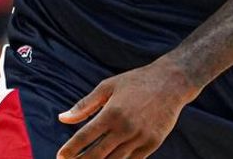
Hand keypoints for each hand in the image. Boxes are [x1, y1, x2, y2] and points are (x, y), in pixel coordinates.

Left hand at [56, 57, 200, 158]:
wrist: (172, 83)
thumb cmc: (136, 82)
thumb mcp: (108, 87)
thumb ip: (84, 105)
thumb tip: (62, 118)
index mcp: (112, 113)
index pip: (84, 137)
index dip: (70, 149)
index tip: (60, 156)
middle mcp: (125, 128)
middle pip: (96, 154)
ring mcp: (140, 138)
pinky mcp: (152, 144)